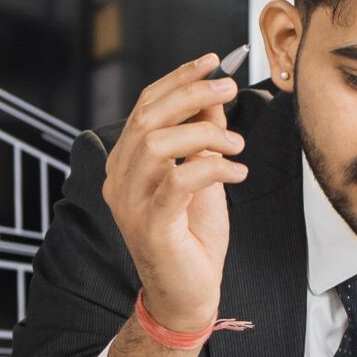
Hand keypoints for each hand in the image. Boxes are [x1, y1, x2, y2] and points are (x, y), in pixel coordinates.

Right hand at [100, 55, 246, 334]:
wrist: (185, 295)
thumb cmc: (191, 237)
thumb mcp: (201, 177)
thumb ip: (201, 137)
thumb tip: (214, 96)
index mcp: (126, 163)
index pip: (146, 106)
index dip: (178, 79)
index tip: (213, 62)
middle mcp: (119, 179)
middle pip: (149, 117)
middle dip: (192, 95)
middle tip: (229, 88)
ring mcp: (130, 203)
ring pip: (158, 144)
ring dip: (204, 134)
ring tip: (236, 145)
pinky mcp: (151, 225)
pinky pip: (179, 181)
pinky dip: (213, 168)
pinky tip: (237, 172)